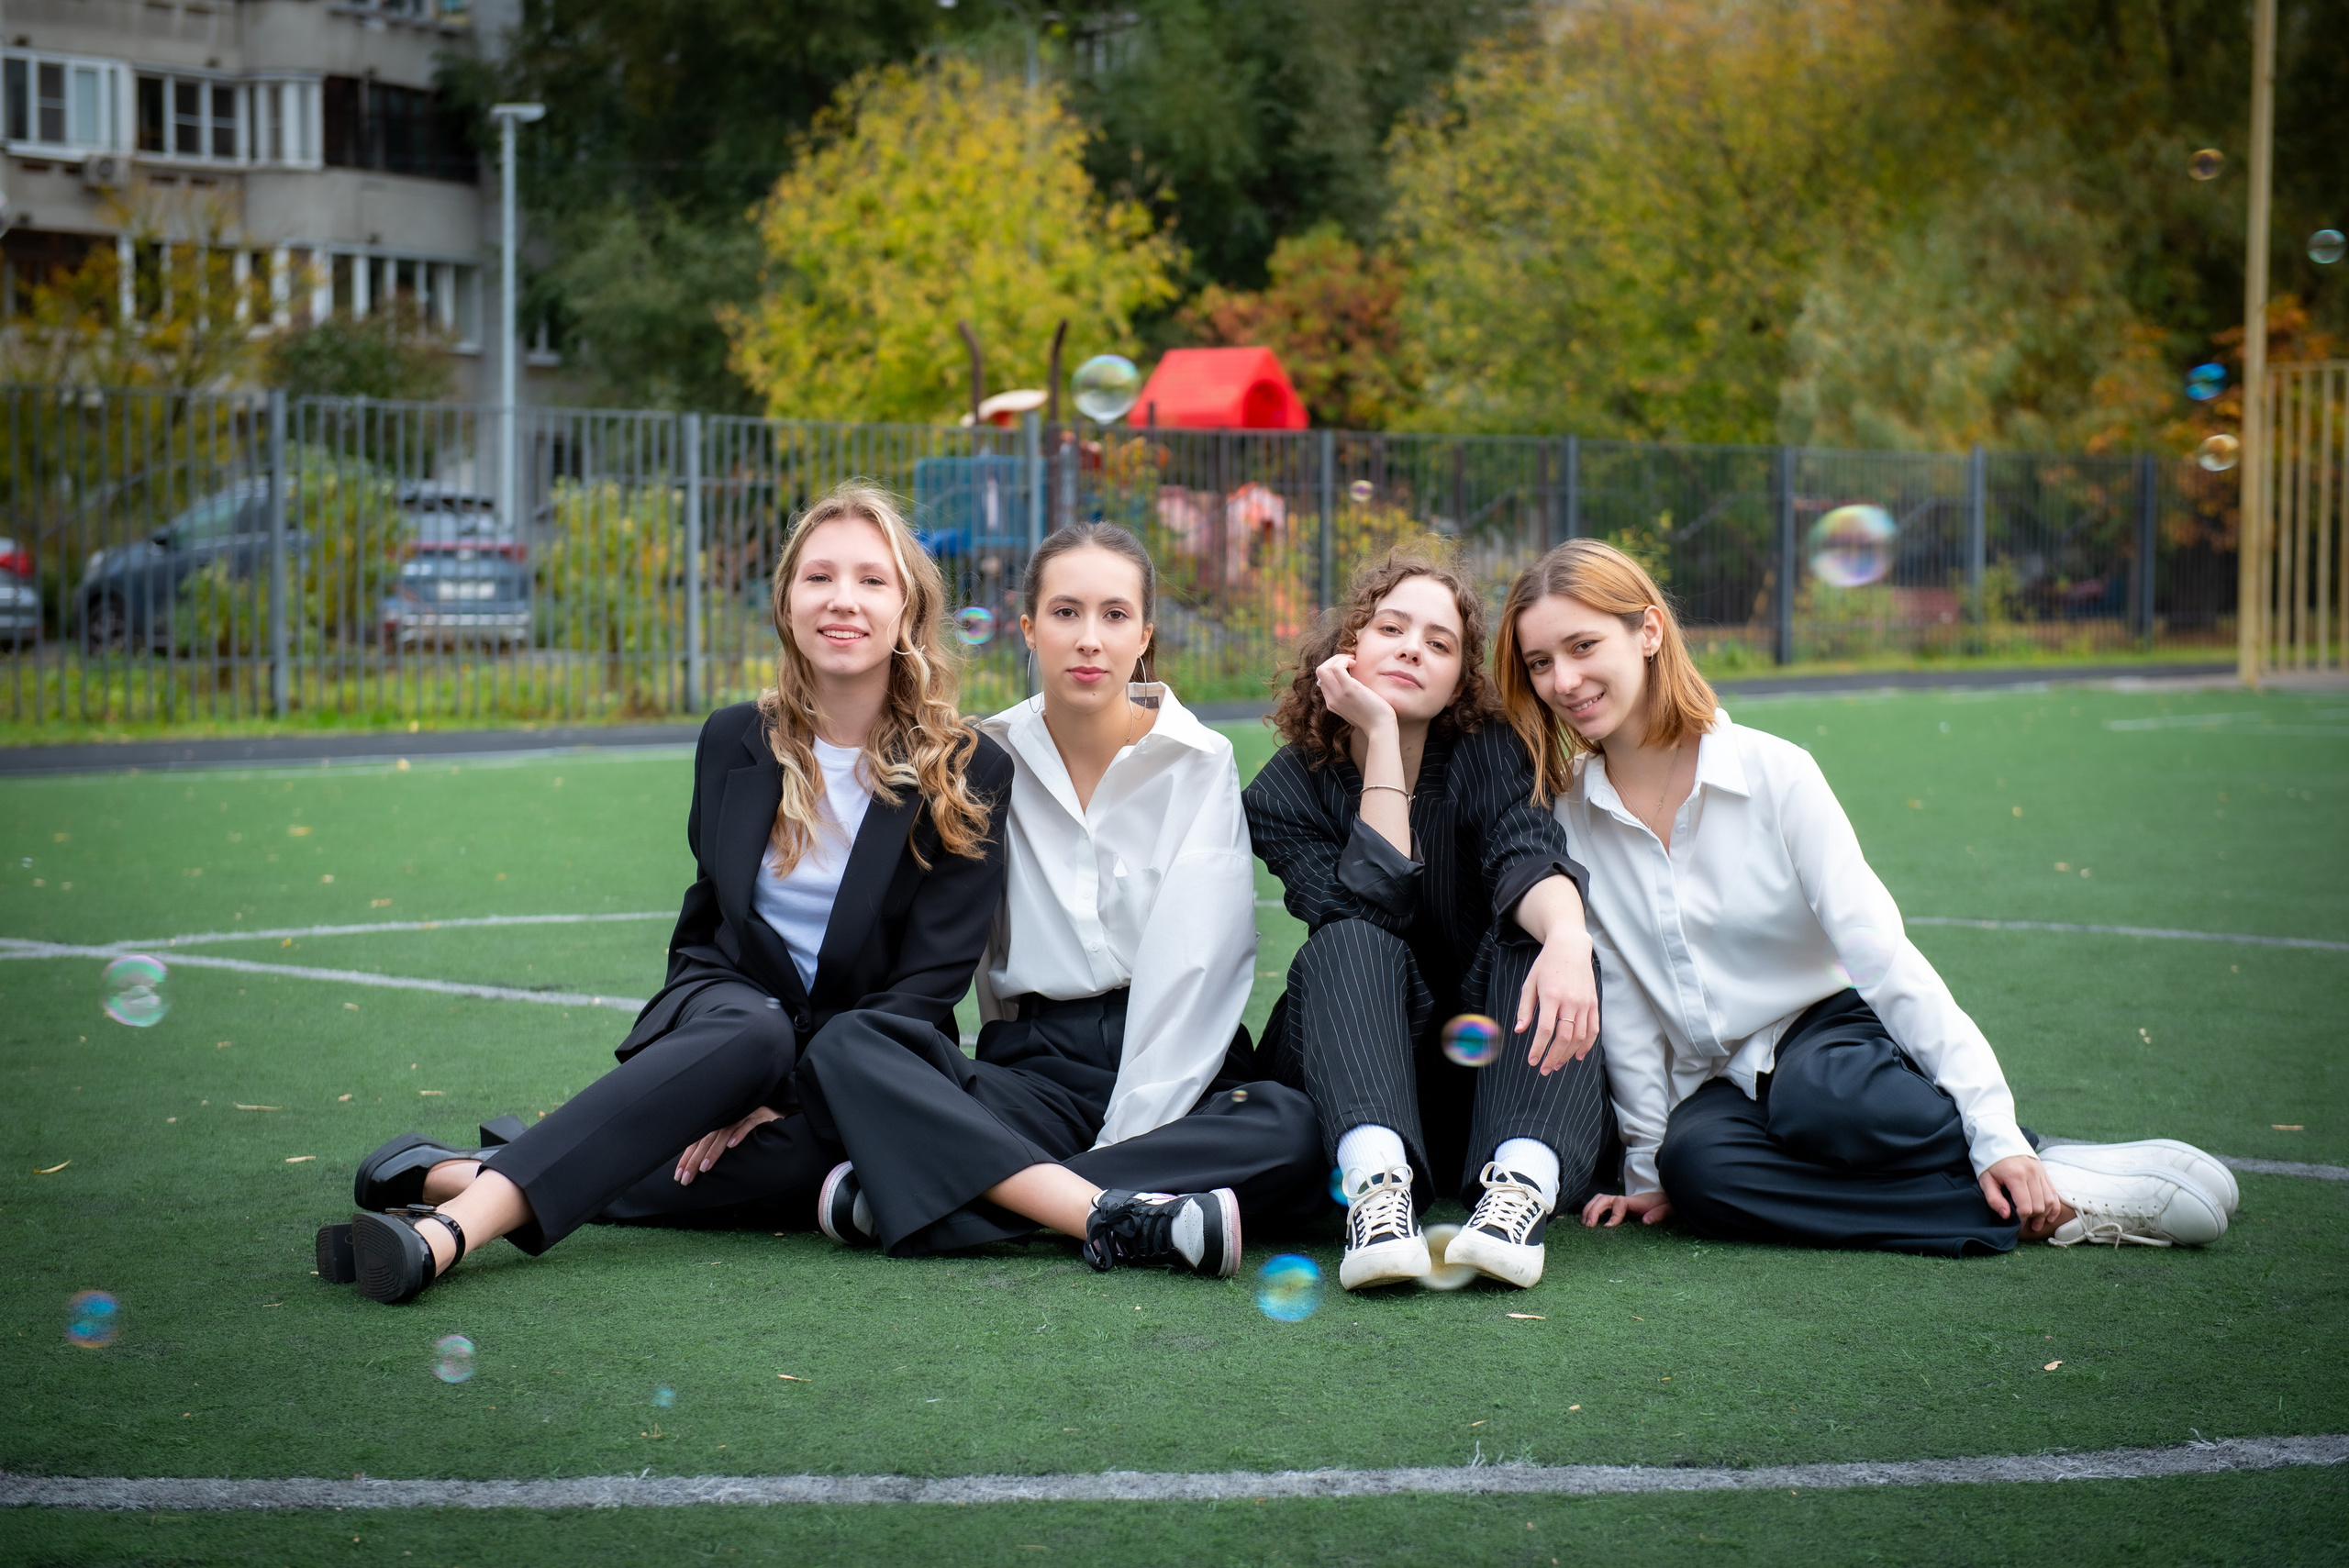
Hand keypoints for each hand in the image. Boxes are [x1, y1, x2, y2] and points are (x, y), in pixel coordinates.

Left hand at [673, 1105, 781, 1185]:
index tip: (679, 1176)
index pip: (697, 1141)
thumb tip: (697, 1168)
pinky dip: (740, 1134)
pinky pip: (748, 1124)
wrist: (780, 1115)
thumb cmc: (755, 1130)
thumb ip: (716, 1147)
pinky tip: (732, 1145)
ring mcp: (743, 1115)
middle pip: (706, 1139)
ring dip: (714, 1151)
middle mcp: (728, 1118)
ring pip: (724, 1132)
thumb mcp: (732, 1138)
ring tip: (705, 1167)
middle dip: (694, 1160)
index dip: (687, 1158)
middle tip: (686, 1179)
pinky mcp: (760, 1115)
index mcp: (718, 1123)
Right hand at [1315, 652, 1397, 736]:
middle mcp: (1332, 700)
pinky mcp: (1348, 689)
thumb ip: (1350, 698)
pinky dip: (1344, 660)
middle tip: (1349, 660)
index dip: (1333, 669)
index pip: (1323, 681)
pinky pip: (1336, 667)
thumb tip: (1354, 684)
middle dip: (1333, 661)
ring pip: (1323, 669)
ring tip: (1352, 661)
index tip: (1349, 667)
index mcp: (1332, 704)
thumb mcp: (1357, 708)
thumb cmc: (1375, 717)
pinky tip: (1355, 663)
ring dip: (1337, 659)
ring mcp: (1338, 695)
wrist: (1381, 727)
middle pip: (1320, 673)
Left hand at [1516, 930, 1598, 1071]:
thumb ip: (1525, 1008)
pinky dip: (1587, 1045)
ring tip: (1557, 1064)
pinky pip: (1594, 1030)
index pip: (1546, 1030)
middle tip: (1544, 1069)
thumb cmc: (1546, 965)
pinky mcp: (1594, 1004)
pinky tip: (1578, 1056)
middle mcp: (1570, 1001)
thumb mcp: (1530, 983)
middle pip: (1564, 1038)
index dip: (1539, 1048)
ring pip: (1580, 1037)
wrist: (1570, 947)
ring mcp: (1585, 1003)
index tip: (1532, 1061)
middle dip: (1553, 1057)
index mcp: (1551, 996)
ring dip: (1568, 1055)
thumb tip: (1519, 1030)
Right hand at [1582, 1190, 1674, 1227]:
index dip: (1613, 1215)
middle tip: (1588, 1226)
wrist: (1666, 1199)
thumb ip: (1659, 1213)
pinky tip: (1587, 1223)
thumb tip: (1645, 1221)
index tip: (1608, 1227)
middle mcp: (1625, 1200)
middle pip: (1603, 1199)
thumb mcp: (1668, 1208)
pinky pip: (1601, 1206)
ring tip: (1584, 1225)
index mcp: (1636, 1201)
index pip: (1620, 1203)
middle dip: (1593, 1210)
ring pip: (1599, 1200)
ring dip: (1589, 1209)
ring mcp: (1620, 1203)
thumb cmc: (1667, 1203)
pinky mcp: (1617, 1208)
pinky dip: (1591, 1211)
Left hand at [1979, 1154, 2066, 1239]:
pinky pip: (2054, 1193)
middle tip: (2025, 1225)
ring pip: (2049, 1200)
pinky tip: (2049, 1217)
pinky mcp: (2045, 1173)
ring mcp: (2040, 1173)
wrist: (1999, 1140)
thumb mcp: (1985, 1180)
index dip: (2022, 1219)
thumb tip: (2006, 1216)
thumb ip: (1994, 1199)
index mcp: (2016, 1176)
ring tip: (2036, 1224)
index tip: (2015, 1224)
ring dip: (2045, 1215)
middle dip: (2033, 1218)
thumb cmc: (1989, 1162)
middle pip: (2039, 1205)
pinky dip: (2053, 1207)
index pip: (2026, 1207)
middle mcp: (2032, 1174)